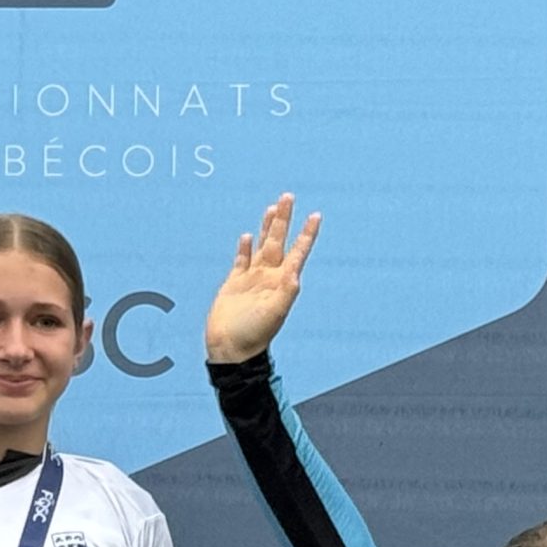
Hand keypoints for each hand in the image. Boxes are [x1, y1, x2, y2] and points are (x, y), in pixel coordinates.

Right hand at [205, 194, 321, 362]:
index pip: (298, 252)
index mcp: (282, 281)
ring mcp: (252, 279)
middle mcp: (269, 277)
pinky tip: (248, 236)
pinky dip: (245, 248)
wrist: (230, 349)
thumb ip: (285, 292)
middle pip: (278, 241)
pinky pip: (241, 260)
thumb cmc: (254, 334)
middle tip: (289, 196)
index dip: (306, 234)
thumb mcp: (274, 312)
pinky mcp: (234, 284)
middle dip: (284, 219)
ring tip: (273, 208)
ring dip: (267, 228)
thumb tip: (295, 273)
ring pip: (262, 246)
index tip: (316, 215)